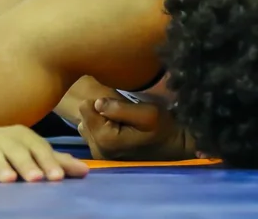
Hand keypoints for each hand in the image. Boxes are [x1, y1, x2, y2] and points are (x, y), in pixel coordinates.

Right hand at [0, 124, 88, 182]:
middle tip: (37, 179)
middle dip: (27, 164)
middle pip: (17, 152)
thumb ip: (56, 160)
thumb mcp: (29, 149)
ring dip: (1, 167)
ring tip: (9, 180)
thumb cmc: (3, 147)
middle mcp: (4, 139)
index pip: (39, 149)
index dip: (49, 162)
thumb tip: (86, 171)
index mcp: (22, 137)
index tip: (58, 178)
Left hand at [78, 98, 192, 160]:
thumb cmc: (163, 128)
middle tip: (123, 114)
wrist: (173, 147)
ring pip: (86, 124)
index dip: (102, 101)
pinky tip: (119, 130)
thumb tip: (97, 102)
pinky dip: (102, 128)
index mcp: (105, 139)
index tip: (120, 106)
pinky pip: (92, 134)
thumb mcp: (147, 113)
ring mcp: (98, 155)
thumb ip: (120, 108)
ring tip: (121, 122)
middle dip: (100, 111)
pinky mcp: (101, 156)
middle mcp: (97, 150)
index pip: (85, 107)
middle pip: (84, 116)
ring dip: (100, 120)